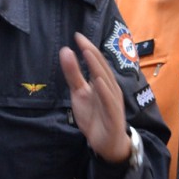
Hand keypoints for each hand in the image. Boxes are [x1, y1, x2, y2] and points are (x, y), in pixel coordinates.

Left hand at [59, 33, 130, 162]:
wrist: (106, 143)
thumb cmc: (95, 116)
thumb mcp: (79, 93)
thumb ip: (73, 74)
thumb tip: (65, 51)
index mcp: (102, 82)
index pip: (95, 62)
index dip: (87, 48)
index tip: (77, 35)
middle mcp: (110, 88)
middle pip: (101, 68)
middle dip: (92, 53)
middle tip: (81, 39)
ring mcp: (113, 101)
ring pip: (106, 81)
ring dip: (97, 67)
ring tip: (88, 53)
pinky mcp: (114, 115)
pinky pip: (109, 101)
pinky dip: (104, 90)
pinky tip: (98, 81)